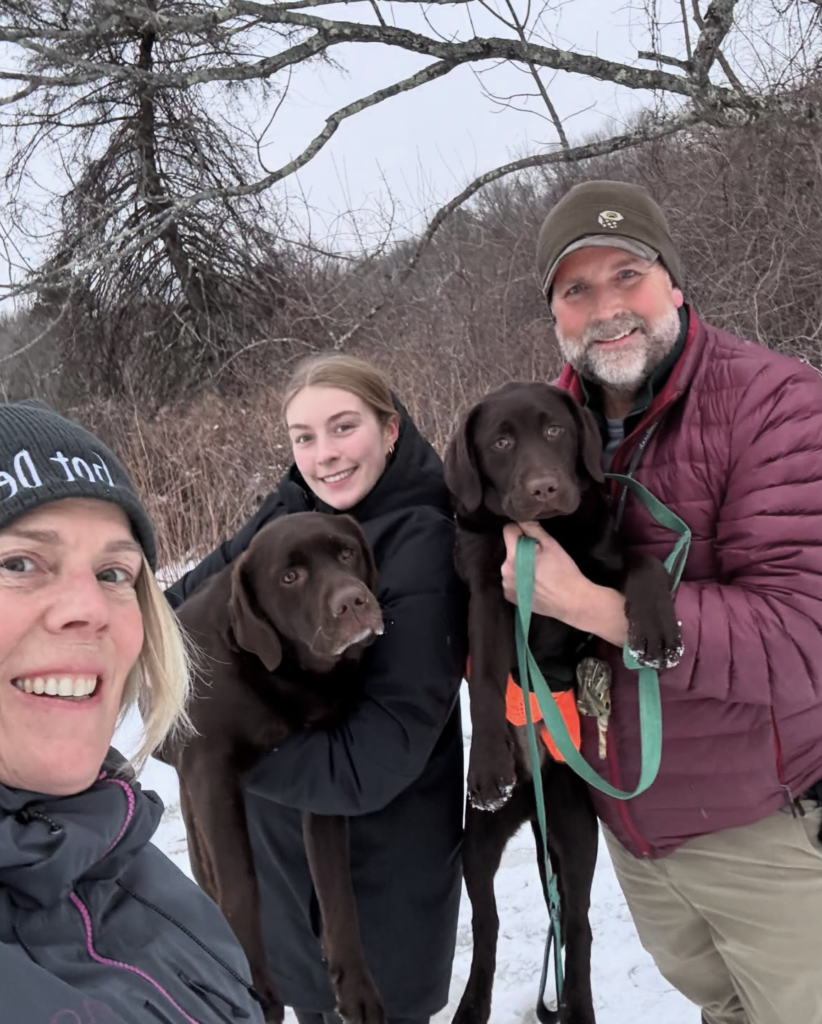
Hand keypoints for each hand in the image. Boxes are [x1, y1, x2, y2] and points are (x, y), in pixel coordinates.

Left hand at [501, 522, 628, 645]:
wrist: (572, 601)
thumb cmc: (563, 571)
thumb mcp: (551, 545)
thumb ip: (534, 529)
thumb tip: (522, 517)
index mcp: (514, 555)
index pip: (508, 530)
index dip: (520, 529)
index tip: (531, 535)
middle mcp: (505, 570)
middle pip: (509, 550)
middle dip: (521, 549)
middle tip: (539, 557)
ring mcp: (506, 585)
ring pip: (510, 566)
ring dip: (519, 565)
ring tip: (538, 572)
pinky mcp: (510, 597)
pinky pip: (511, 581)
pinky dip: (519, 580)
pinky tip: (534, 584)